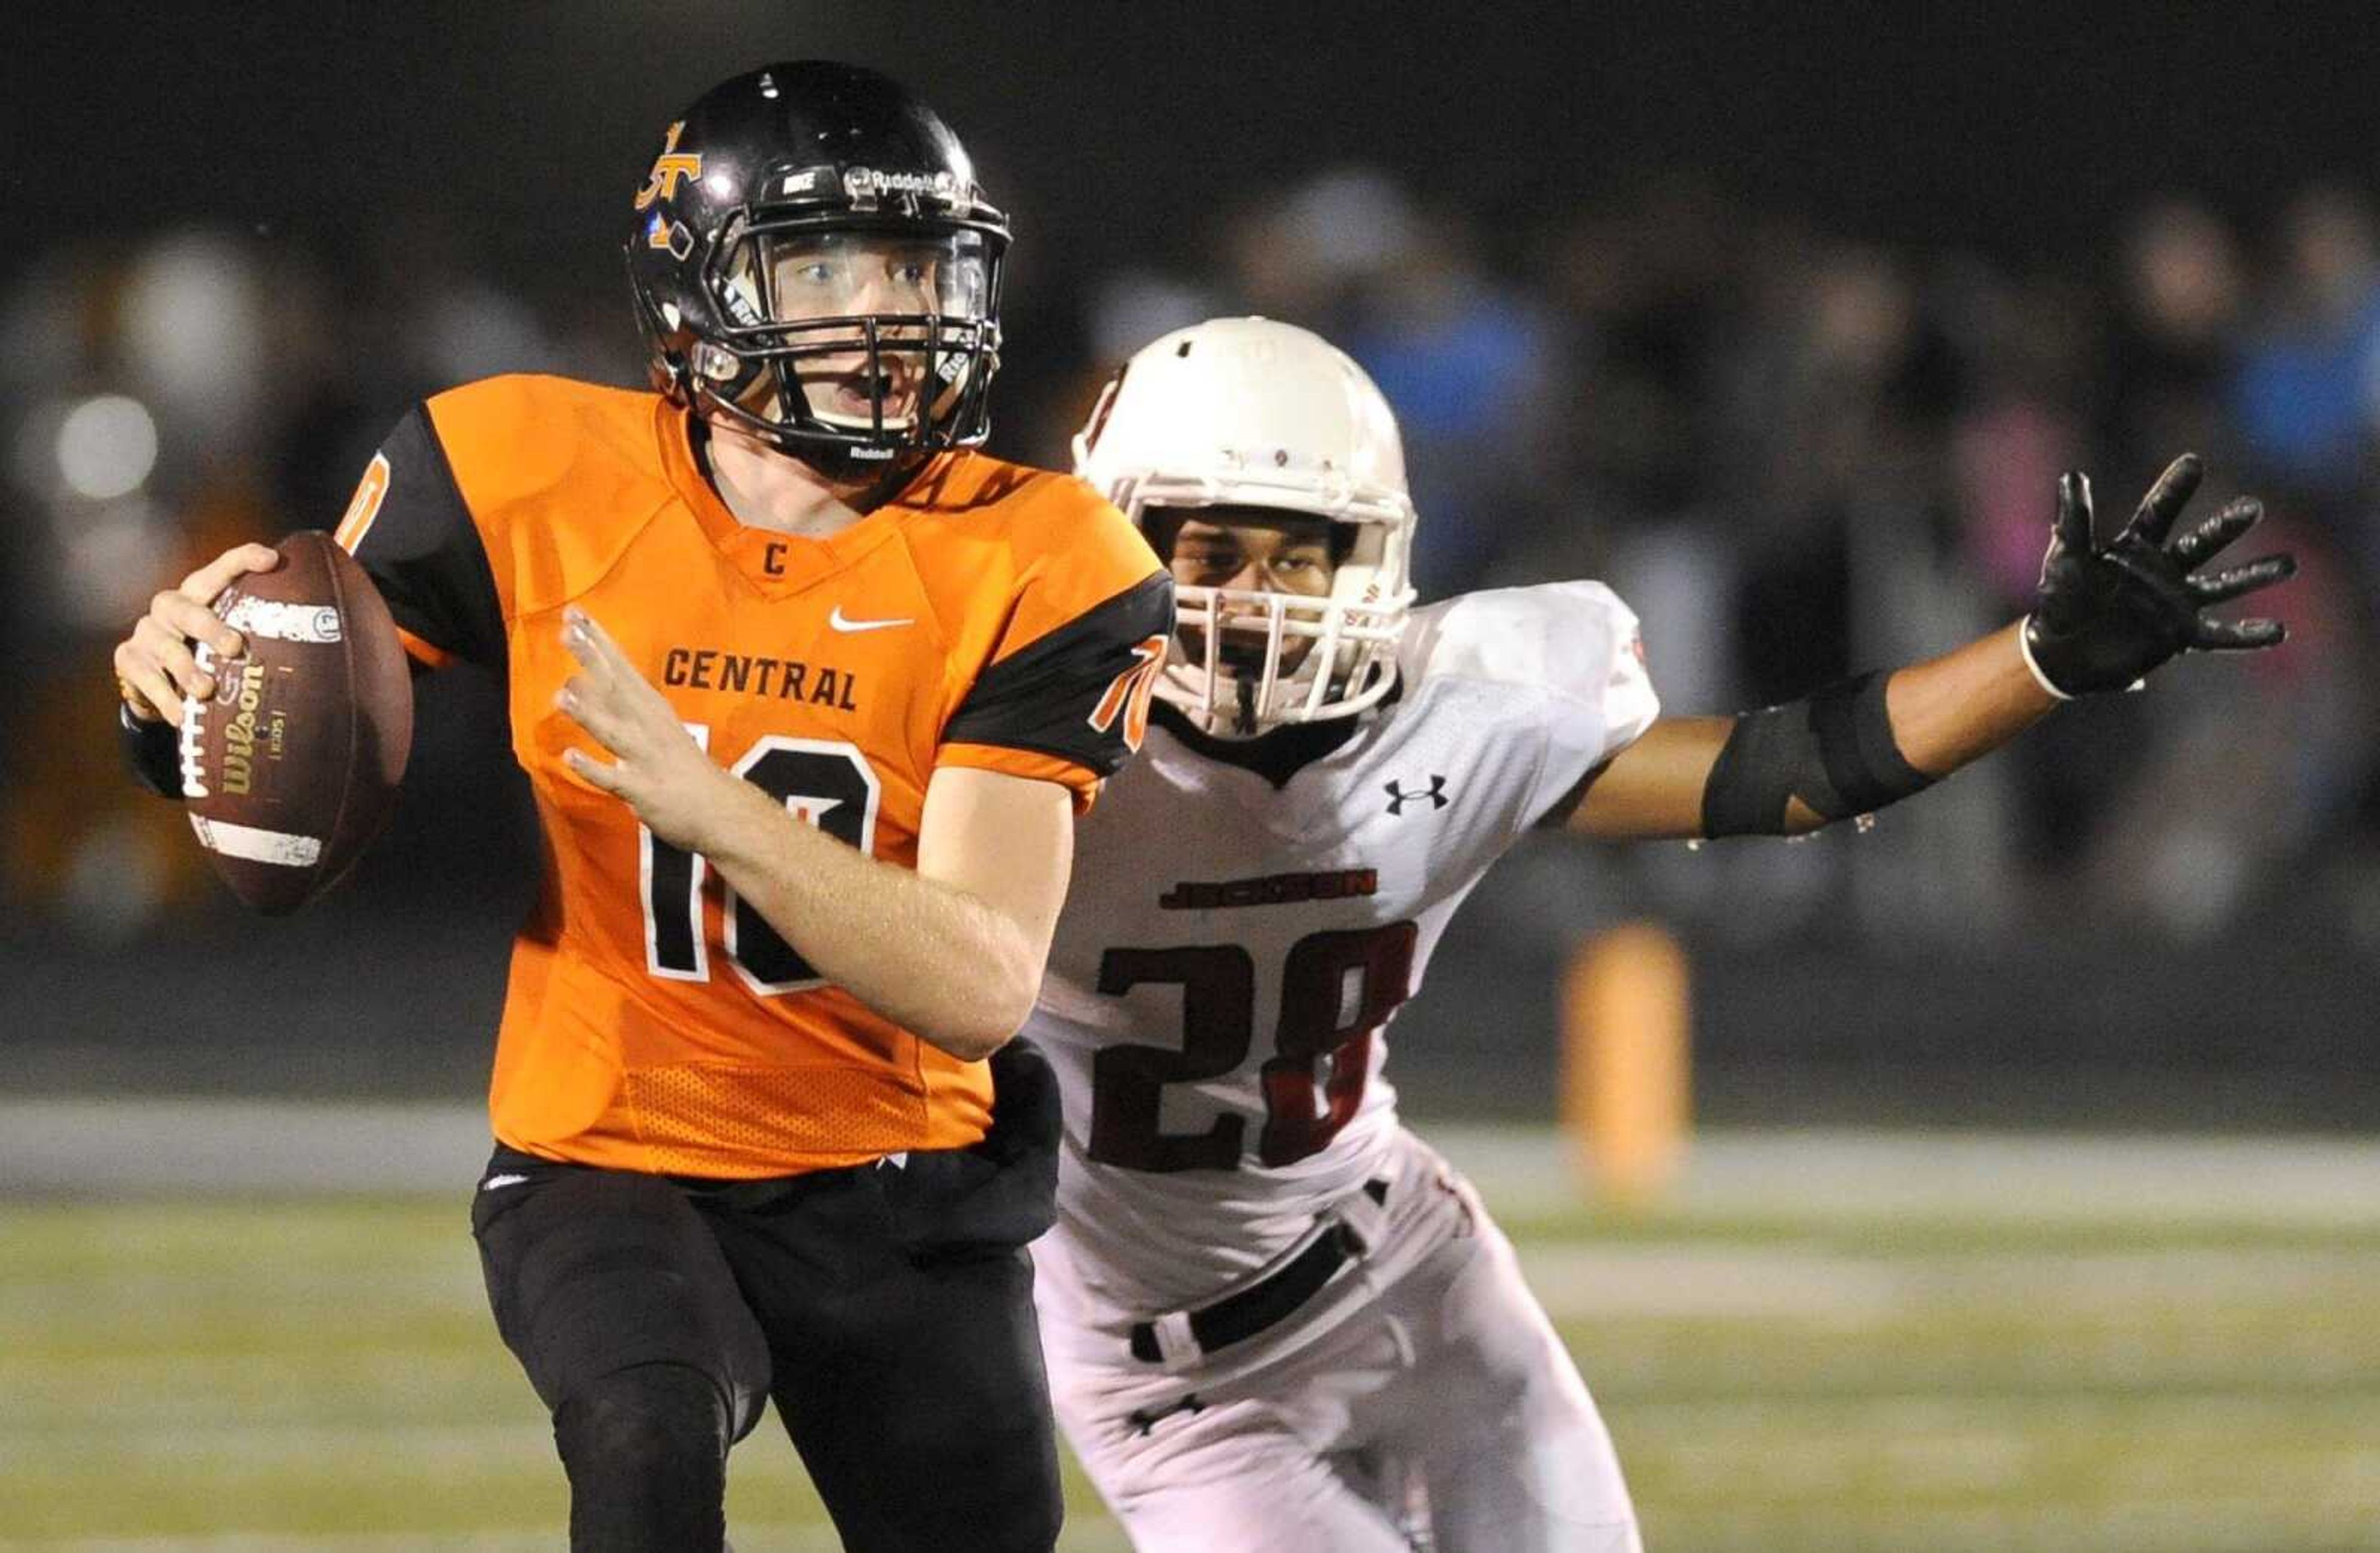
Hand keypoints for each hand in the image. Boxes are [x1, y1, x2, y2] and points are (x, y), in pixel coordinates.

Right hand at [112, 543, 282, 724]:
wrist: (156, 681)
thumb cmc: (206, 653)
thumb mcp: (230, 639)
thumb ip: (262, 633)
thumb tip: (326, 641)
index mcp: (200, 594)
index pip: (222, 569)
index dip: (244, 559)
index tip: (273, 560)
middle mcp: (170, 606)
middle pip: (188, 610)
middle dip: (211, 627)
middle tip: (234, 647)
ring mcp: (147, 632)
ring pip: (165, 646)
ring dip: (187, 670)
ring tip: (206, 690)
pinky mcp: (128, 659)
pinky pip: (145, 677)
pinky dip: (165, 698)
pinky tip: (181, 714)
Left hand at [556, 606, 739, 850]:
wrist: (722, 812)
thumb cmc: (683, 768)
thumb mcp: (656, 727)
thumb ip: (618, 705)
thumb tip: (579, 680)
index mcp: (652, 709)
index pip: (622, 667)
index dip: (599, 640)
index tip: (574, 613)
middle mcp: (650, 727)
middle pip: (617, 689)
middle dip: (592, 660)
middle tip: (566, 631)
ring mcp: (648, 758)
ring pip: (615, 732)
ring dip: (589, 713)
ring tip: (562, 694)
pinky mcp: (646, 791)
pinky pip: (616, 780)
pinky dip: (594, 769)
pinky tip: (570, 758)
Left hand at [2022, 453, 2295, 696]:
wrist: (2061, 653)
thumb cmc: (2060, 600)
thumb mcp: (2067, 559)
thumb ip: (2074, 521)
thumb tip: (2072, 475)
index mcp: (2135, 547)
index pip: (2159, 511)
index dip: (2175, 488)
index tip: (2193, 461)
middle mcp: (2163, 569)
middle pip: (2201, 543)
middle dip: (2227, 526)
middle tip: (2254, 508)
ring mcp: (2176, 601)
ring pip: (2223, 586)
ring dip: (2255, 575)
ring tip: (2288, 564)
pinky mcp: (2180, 635)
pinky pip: (2220, 636)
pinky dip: (2247, 636)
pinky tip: (2278, 632)